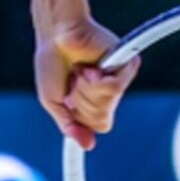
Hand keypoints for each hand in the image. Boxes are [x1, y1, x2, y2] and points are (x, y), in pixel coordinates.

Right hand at [33, 18, 138, 150]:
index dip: (81, 118)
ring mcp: (119, 77)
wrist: (55, 35)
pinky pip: (115, 89)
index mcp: (96, 100)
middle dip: (81, 103)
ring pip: (107, 105)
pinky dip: (95, 80)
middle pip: (102, 118)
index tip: (68, 100)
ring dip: (85, 90)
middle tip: (73, 82)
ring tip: (79, 71)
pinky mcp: (127, 64)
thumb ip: (70, 125)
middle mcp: (110, 91)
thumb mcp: (54, 102)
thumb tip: (88, 146)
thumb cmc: (52, 63)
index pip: (100, 126)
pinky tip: (88, 68)